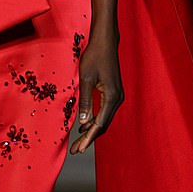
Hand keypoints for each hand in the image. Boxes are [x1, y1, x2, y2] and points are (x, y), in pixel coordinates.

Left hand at [69, 33, 123, 153]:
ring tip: (77, 142)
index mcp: (112, 97)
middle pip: (103, 125)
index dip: (88, 138)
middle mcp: (117, 99)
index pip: (99, 124)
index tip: (79, 149)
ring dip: (91, 130)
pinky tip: (84, 124)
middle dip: (89, 138)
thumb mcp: (86, 78)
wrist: (106, 41)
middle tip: (75, 150)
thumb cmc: (94, 56)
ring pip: (104, 119)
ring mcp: (116, 96)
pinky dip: (94, 119)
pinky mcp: (113, 92)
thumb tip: (82, 123)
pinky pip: (104, 111)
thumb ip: (85, 101)